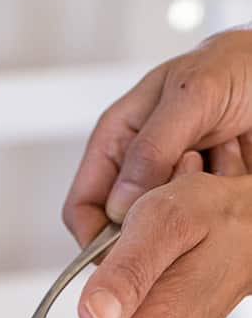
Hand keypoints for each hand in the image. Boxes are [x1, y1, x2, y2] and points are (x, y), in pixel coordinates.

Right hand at [63, 27, 251, 244]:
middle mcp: (137, 170)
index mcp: (117, 141)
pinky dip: (210, 220)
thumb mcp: (192, 96)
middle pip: (117, 228)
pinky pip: (192, 230)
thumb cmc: (235, 66)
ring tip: (215, 185)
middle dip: (145, 230)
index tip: (122, 251)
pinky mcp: (199, 201)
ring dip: (184, 222)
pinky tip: (230, 190)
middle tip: (182, 210)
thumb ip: (152, 148)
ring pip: (156, 232)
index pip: (82, 207)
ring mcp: (168, 187)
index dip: (94, 237)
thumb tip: (119, 205)